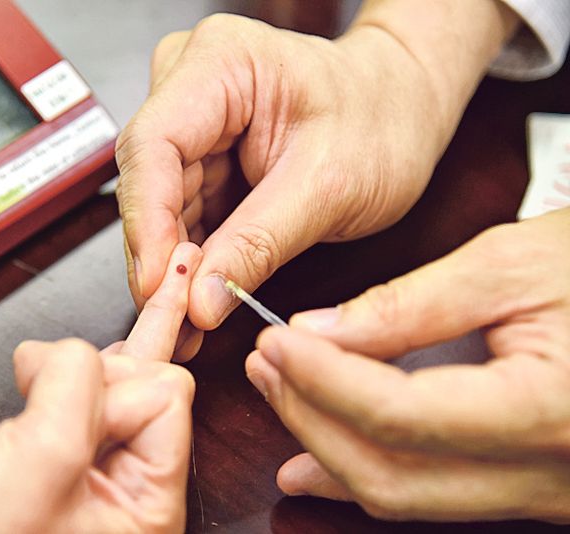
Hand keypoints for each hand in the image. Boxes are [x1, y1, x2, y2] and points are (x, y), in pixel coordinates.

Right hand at [0, 243, 202, 533]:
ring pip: (112, 387)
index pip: (165, 399)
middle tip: (42, 385)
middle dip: (95, 372)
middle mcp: (127, 493)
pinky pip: (79, 398)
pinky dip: (65, 371)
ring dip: (80, 365)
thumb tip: (76, 350)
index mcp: (148, 506)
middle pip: (142, 386)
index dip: (114, 387)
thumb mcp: (43, 456)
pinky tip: (55, 360)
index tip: (61, 406)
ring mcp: (91, 475)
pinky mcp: (55, 459)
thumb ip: (75, 384)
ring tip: (56, 350)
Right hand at [116, 3, 515, 358]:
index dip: (147, 221)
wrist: (402, 110)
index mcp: (222, 62)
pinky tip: (201, 299)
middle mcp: (192, 84)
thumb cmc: (382, 122)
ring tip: (190, 325)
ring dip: (173, 268)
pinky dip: (192, 260)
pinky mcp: (200, 155)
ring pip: (159, 205)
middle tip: (176, 323)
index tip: (159, 285)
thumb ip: (259, 244)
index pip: (154, 145)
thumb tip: (199, 302)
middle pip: (148, 180)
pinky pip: (181, 214)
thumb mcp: (329, 188)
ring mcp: (193, 121)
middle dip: (162, 258)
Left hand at [246, 208, 569, 522]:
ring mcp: (542, 496)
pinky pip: (431, 495)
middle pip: (391, 474)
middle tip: (266, 363)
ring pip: (404, 496)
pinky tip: (314, 456)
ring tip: (278, 391)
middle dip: (311, 418)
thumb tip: (319, 332)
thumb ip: (410, 305)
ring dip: (327, 444)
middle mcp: (551, 477)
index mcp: (551, 413)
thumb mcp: (510, 264)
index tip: (274, 340)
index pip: (402, 416)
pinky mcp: (529, 489)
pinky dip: (366, 468)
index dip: (324, 380)